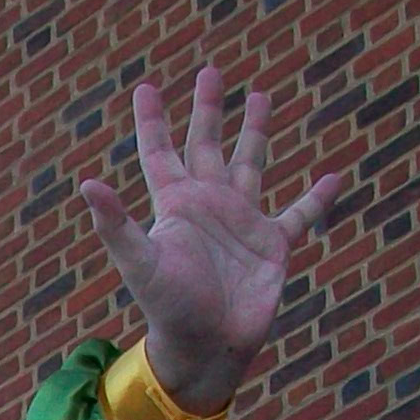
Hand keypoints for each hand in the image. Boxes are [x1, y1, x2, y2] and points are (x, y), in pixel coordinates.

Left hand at [78, 68, 344, 415]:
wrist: (207, 348)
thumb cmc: (170, 309)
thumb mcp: (141, 262)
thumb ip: (116, 224)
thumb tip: (86, 184)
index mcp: (176, 205)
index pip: (160, 152)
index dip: (153, 121)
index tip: (147, 87)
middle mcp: (209, 206)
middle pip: (207, 145)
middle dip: (208, 110)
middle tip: (210, 71)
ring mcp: (242, 223)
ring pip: (251, 164)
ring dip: (255, 132)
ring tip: (261, 95)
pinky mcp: (273, 245)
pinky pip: (300, 215)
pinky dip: (317, 198)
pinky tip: (333, 178)